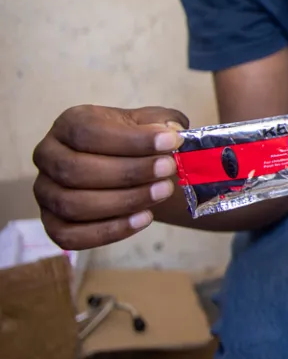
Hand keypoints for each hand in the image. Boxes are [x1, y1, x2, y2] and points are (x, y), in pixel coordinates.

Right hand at [32, 105, 189, 248]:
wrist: (132, 168)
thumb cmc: (136, 142)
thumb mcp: (150, 121)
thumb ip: (161, 121)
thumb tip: (171, 130)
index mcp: (68, 124)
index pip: (88, 132)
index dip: (132, 140)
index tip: (172, 141)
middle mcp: (48, 156)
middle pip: (76, 170)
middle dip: (129, 173)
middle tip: (169, 169)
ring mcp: (45, 192)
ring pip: (73, 205)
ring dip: (124, 201)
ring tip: (163, 191)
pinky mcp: (51, 223)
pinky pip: (70, 236)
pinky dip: (110, 231)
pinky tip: (145, 218)